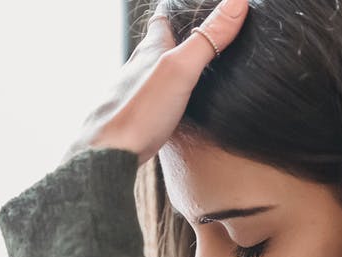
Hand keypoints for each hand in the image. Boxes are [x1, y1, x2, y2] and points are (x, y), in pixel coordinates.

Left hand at [64, 0, 249, 164]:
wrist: (104, 156)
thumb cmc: (139, 112)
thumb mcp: (180, 70)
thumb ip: (207, 38)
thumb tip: (236, 2)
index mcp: (149, 51)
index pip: (162, 20)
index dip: (175, 11)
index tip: (185, 7)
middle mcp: (136, 69)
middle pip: (154, 46)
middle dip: (172, 37)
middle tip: (193, 34)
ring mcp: (131, 94)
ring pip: (149, 73)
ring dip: (165, 68)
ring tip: (184, 69)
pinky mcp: (132, 120)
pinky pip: (149, 100)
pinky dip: (161, 97)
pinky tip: (168, 109)